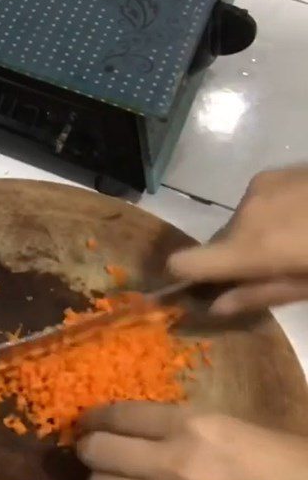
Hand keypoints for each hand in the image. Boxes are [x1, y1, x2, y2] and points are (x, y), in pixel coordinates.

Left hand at [76, 402, 307, 479]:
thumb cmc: (288, 464)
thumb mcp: (231, 424)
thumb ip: (181, 423)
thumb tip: (139, 423)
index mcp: (190, 428)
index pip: (118, 415)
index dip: (95, 415)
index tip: (87, 417)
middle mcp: (170, 467)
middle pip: (97, 452)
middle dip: (88, 444)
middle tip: (92, 442)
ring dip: (103, 475)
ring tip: (114, 470)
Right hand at [167, 165, 307, 314]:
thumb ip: (260, 295)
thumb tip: (214, 307)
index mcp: (251, 247)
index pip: (183, 263)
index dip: (183, 280)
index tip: (195, 291)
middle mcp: (245, 212)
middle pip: (218, 245)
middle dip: (235, 261)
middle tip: (276, 271)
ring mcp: (259, 187)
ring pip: (239, 224)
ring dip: (255, 237)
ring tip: (299, 242)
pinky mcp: (274, 172)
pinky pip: (256, 204)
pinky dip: (270, 217)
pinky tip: (305, 220)